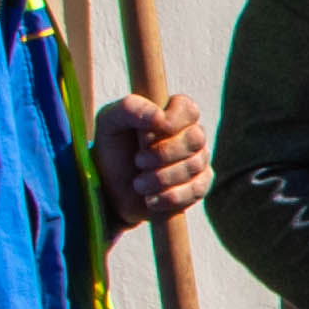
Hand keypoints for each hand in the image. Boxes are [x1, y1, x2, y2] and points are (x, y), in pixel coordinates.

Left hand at [92, 88, 209, 226]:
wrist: (111, 189)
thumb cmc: (112, 148)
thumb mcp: (109, 122)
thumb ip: (130, 109)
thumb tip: (159, 115)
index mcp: (173, 113)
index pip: (189, 109)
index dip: (173, 122)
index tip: (146, 137)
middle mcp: (190, 134)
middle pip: (195, 138)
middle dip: (163, 154)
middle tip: (138, 162)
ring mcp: (198, 161)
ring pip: (194, 166)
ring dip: (161, 178)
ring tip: (138, 184)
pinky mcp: (199, 186)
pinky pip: (196, 191)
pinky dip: (170, 197)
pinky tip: (151, 200)